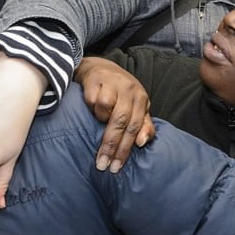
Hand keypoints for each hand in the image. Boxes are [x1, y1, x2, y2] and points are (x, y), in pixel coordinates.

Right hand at [74, 57, 155, 171]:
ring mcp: (112, 82)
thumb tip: (142, 143)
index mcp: (141, 98)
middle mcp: (129, 89)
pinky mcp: (95, 79)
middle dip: (111, 146)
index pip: (135, 128)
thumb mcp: (136, 108)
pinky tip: (91, 105)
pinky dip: (91, 106)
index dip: (125, 149)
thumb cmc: (121, 93)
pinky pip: (92, 100)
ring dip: (99, 119)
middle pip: (120, 122)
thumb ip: (143, 126)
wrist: (100, 67)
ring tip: (97, 119)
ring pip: (105, 109)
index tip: (116, 167)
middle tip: (102, 164)